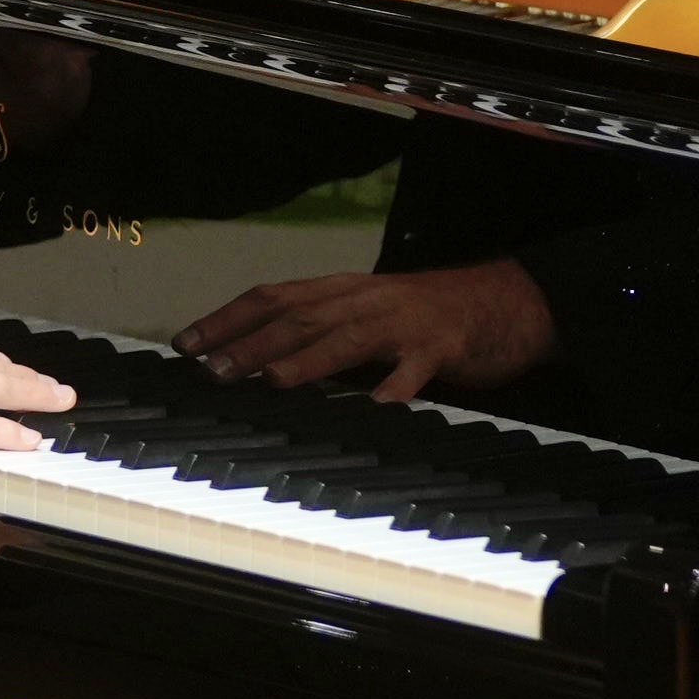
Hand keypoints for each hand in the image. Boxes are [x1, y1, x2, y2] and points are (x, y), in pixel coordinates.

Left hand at [175, 263, 554, 403]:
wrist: (511, 300)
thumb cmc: (432, 315)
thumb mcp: (370, 317)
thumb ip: (325, 336)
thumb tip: (261, 363)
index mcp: (344, 291)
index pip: (273, 297)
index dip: (228, 318)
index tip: (186, 343)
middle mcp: (367, 299)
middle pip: (299, 317)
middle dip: (250, 342)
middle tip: (211, 369)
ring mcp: (405, 321)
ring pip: (347, 336)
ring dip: (305, 359)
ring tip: (270, 378)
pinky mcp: (443, 345)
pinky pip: (416, 370)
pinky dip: (394, 387)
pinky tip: (375, 407)